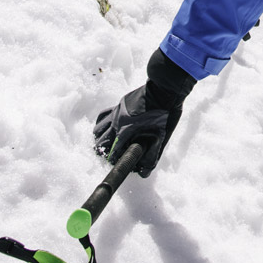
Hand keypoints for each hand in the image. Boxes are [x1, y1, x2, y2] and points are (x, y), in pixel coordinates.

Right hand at [91, 49, 196, 177]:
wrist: (164, 90)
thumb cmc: (165, 114)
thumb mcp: (162, 137)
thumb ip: (152, 155)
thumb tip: (144, 172)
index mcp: (126, 131)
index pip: (112, 151)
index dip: (113, 161)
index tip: (115, 165)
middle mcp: (117, 122)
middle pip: (100, 141)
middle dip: (102, 151)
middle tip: (108, 158)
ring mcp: (116, 112)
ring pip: (98, 129)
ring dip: (99, 139)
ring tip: (104, 146)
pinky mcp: (118, 105)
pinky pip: (103, 116)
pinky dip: (100, 125)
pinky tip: (103, 129)